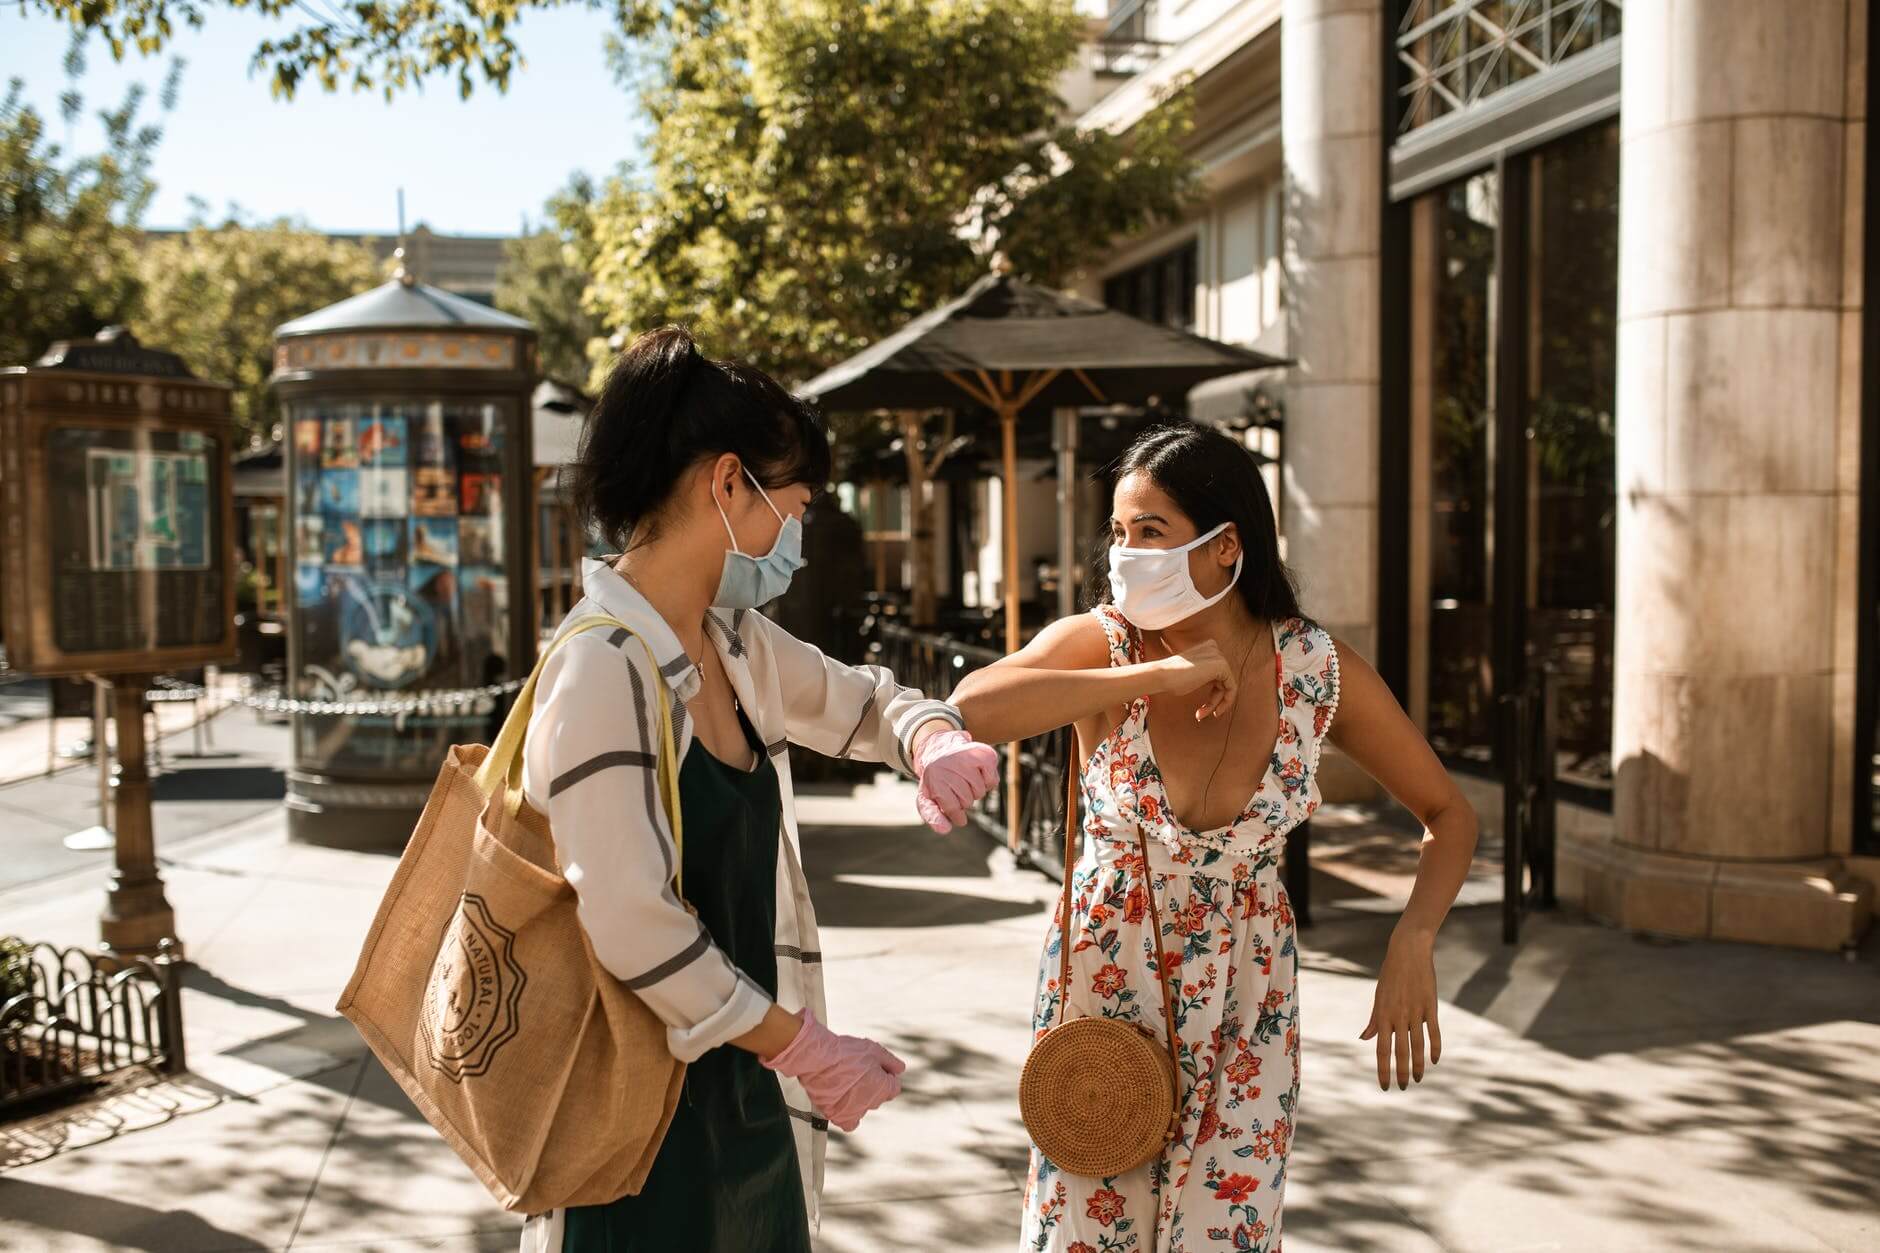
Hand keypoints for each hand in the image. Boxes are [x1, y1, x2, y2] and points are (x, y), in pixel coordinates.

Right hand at [761, 1011, 906, 1131]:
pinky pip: (848, 1122)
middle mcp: (871, 1104)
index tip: (875, 1068)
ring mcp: (853, 1112)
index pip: (894, 1087)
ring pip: (862, 1107)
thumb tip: (900, 1069)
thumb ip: (890, 1061)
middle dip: (872, 1085)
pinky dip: (847, 1114)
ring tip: (844, 1081)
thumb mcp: (874, 1050)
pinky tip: (842, 1102)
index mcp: (883, 1089)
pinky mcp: (836, 1115)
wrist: (818, 1058)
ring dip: (858, 1098)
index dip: (886, 1075)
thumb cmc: (846, 1053)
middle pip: (878, 1097)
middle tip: (856, 1070)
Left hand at [911, 727, 999, 833]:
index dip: (955, 814)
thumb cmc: (936, 781)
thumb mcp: (926, 798)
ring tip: (965, 780)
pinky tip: (977, 773)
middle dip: (963, 801)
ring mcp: (968, 758)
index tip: (950, 808)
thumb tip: (945, 830)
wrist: (942, 752)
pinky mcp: (985, 754)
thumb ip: (932, 815)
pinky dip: (987, 782)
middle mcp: (951, 765)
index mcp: (935, 778)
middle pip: (967, 801)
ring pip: (980, 792)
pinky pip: (992, 782)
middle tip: (956, 788)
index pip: (952, 808)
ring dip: (974, 791)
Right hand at [1152, 640, 1237, 720]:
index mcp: (1207, 648)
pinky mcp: (1222, 665)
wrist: (1162, 675)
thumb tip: (1220, 689)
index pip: (1217, 675)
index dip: (1212, 694)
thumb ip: (1205, 675)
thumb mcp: (1192, 675)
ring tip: (1201, 715)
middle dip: (1213, 700)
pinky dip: (1225, 702)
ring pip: (1227, 686)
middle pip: (1223, 681)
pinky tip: (1214, 711)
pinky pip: (1232, 688)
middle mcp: (1214, 648)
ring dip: (1215, 704)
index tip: (1202, 709)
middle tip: (1200, 714)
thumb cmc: (1170, 679)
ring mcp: (1218, 655)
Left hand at [1359, 927, 1442, 1090]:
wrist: (1408, 952)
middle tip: (1403, 1087)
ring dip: (1419, 1065)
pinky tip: (1434, 1060)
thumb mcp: (1379, 997)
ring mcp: (1415, 1012)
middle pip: (1400, 1051)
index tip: (1384, 1085)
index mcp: (1383, 1015)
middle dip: (1402, 1072)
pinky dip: (1435, 1047)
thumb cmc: (1390, 975)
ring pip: (1418, 1045)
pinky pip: (1434, 1032)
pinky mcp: (1430, 1006)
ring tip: (1418, 1079)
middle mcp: (1398, 1016)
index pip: (1382, 1049)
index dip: (1383, 1069)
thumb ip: (1374, 1020)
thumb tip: (1364, 1038)